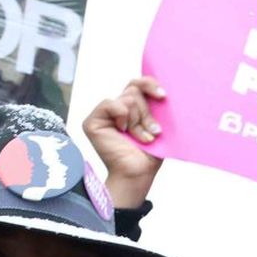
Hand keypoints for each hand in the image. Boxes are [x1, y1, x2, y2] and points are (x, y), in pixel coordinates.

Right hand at [82, 77, 165, 207]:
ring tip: (142, 138)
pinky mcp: (93, 121)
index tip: (163, 96)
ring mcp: (105, 114)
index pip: (138, 84)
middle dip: (147, 113)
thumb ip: (155, 107)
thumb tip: (161, 91)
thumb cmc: (150, 154)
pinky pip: (111, 104)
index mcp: (133, 108)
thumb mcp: (158, 126)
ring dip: (139, 121)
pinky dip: (122, 116)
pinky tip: (123, 130)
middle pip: (135, 90)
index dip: (150, 85)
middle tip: (153, 131)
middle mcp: (118, 108)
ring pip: (127, 99)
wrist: (139, 172)